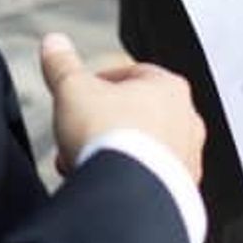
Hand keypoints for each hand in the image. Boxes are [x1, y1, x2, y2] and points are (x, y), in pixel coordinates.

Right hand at [40, 33, 204, 183]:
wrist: (129, 197)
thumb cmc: (110, 139)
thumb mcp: (72, 90)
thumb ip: (62, 65)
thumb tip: (54, 44)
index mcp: (169, 86)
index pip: (131, 74)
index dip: (98, 84)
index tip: (79, 96)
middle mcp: (187, 121)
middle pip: (137, 115)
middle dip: (103, 125)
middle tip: (77, 136)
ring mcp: (188, 159)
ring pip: (144, 150)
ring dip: (115, 154)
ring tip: (86, 165)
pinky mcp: (182, 193)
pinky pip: (150, 181)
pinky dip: (128, 181)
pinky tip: (105, 188)